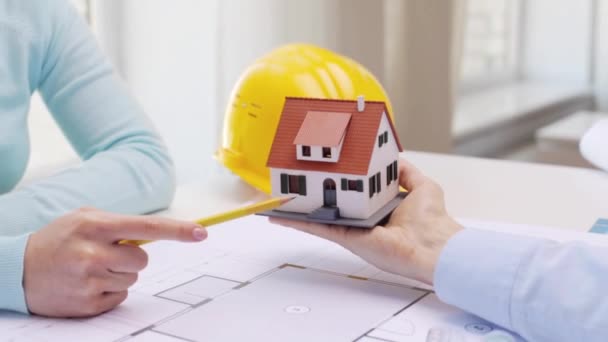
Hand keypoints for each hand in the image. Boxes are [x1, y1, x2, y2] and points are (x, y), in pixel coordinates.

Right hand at [23, 208, 206, 316]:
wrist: (18, 271)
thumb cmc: (58, 239)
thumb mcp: (83, 219)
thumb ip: (118, 224)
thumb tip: (155, 234)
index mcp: (95, 225)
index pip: (146, 227)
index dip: (177, 230)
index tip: (201, 232)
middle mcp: (92, 252)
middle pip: (142, 260)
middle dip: (130, 258)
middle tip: (105, 255)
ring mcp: (89, 280)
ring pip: (133, 279)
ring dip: (118, 274)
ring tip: (90, 268)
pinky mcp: (88, 304)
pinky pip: (121, 296)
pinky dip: (109, 290)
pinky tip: (87, 283)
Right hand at [270, 159, 461, 284]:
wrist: (435, 245)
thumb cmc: (433, 221)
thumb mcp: (422, 185)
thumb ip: (406, 172)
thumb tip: (395, 157)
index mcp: (380, 207)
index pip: (354, 192)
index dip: (339, 182)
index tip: (323, 171)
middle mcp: (364, 219)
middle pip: (333, 204)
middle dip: (314, 194)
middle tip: (294, 181)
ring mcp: (354, 230)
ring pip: (321, 216)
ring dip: (300, 208)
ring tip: (281, 198)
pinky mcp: (349, 238)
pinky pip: (321, 228)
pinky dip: (300, 222)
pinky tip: (284, 215)